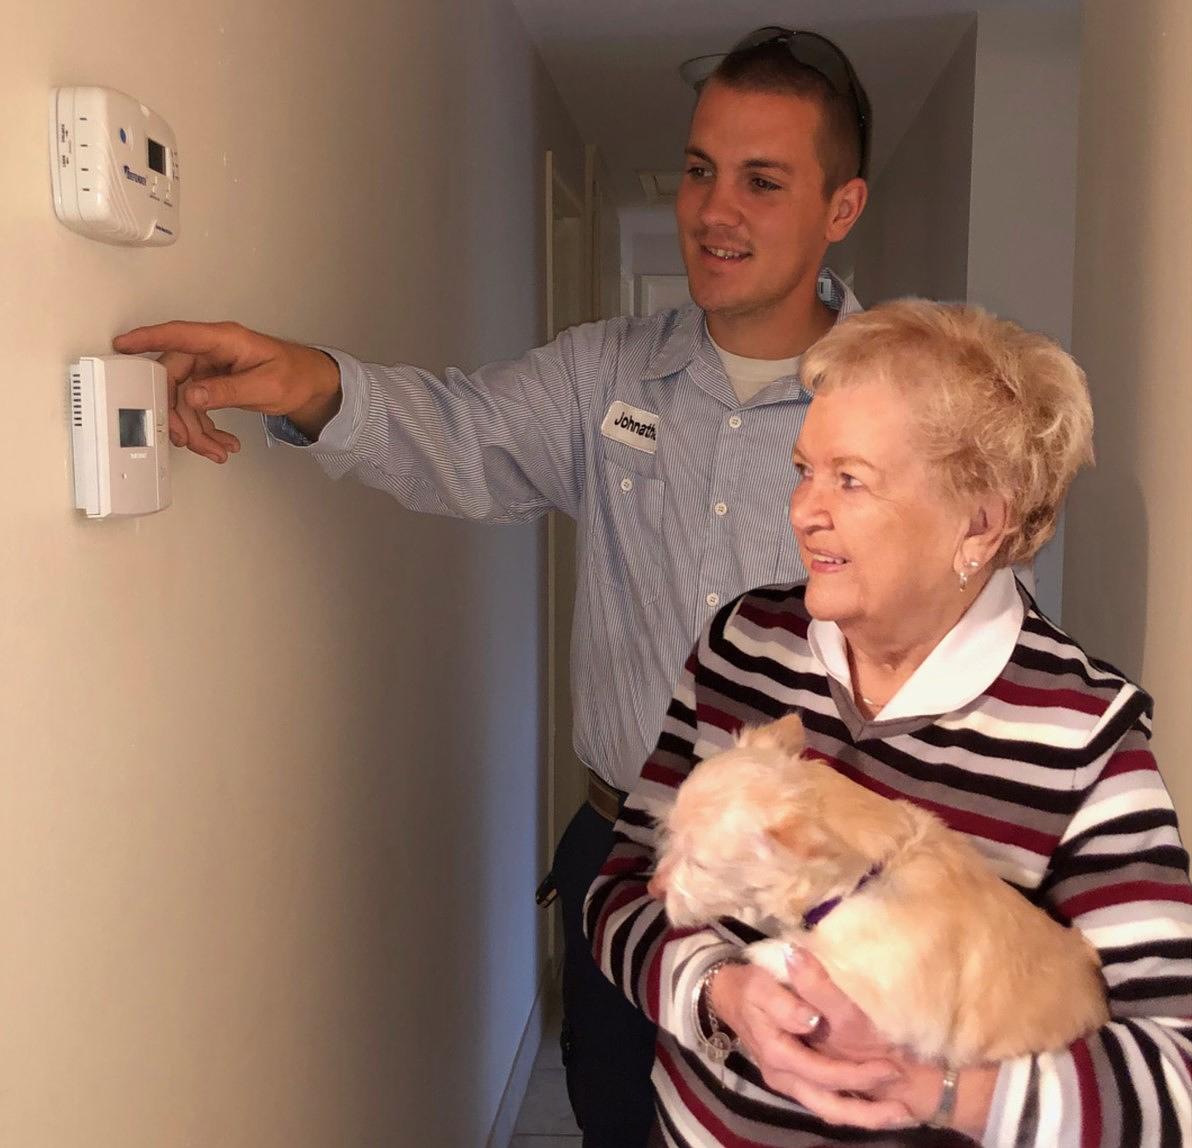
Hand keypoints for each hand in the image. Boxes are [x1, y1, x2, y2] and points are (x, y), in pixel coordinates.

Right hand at [111, 321, 342, 461]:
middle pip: (176, 378)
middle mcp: (213, 351)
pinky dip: (206, 429)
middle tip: (187, 439)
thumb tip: (193, 396)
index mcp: (224, 340)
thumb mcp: (266, 385)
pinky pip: (198, 407)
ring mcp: (212, 368)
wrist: (312, 384)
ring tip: (215, 450)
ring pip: (186, 399)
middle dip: (179, 413)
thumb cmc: (296, 374)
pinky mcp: (215, 384)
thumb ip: (227, 390)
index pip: (178, 335)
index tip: (123, 345)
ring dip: (195, 429)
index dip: (147, 339)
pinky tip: (220, 443)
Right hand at [708, 954, 913, 1130]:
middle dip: (868, 1110)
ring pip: (829, 1111)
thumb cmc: (750, 987)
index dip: (857, 1074)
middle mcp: (784, 1077)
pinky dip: (854, 1109)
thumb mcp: (762, 986)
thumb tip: (809, 1019)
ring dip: (865, 1116)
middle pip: (829, 1105)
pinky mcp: (796, 1080)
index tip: (891, 1065)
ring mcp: (790, 1082)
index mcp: (779, 1055)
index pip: (823, 1074)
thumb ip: (786, 1003)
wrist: (729, 996)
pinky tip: (880, 1107)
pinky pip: (827, 1103)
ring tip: (902, 1115)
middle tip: (906, 1106)